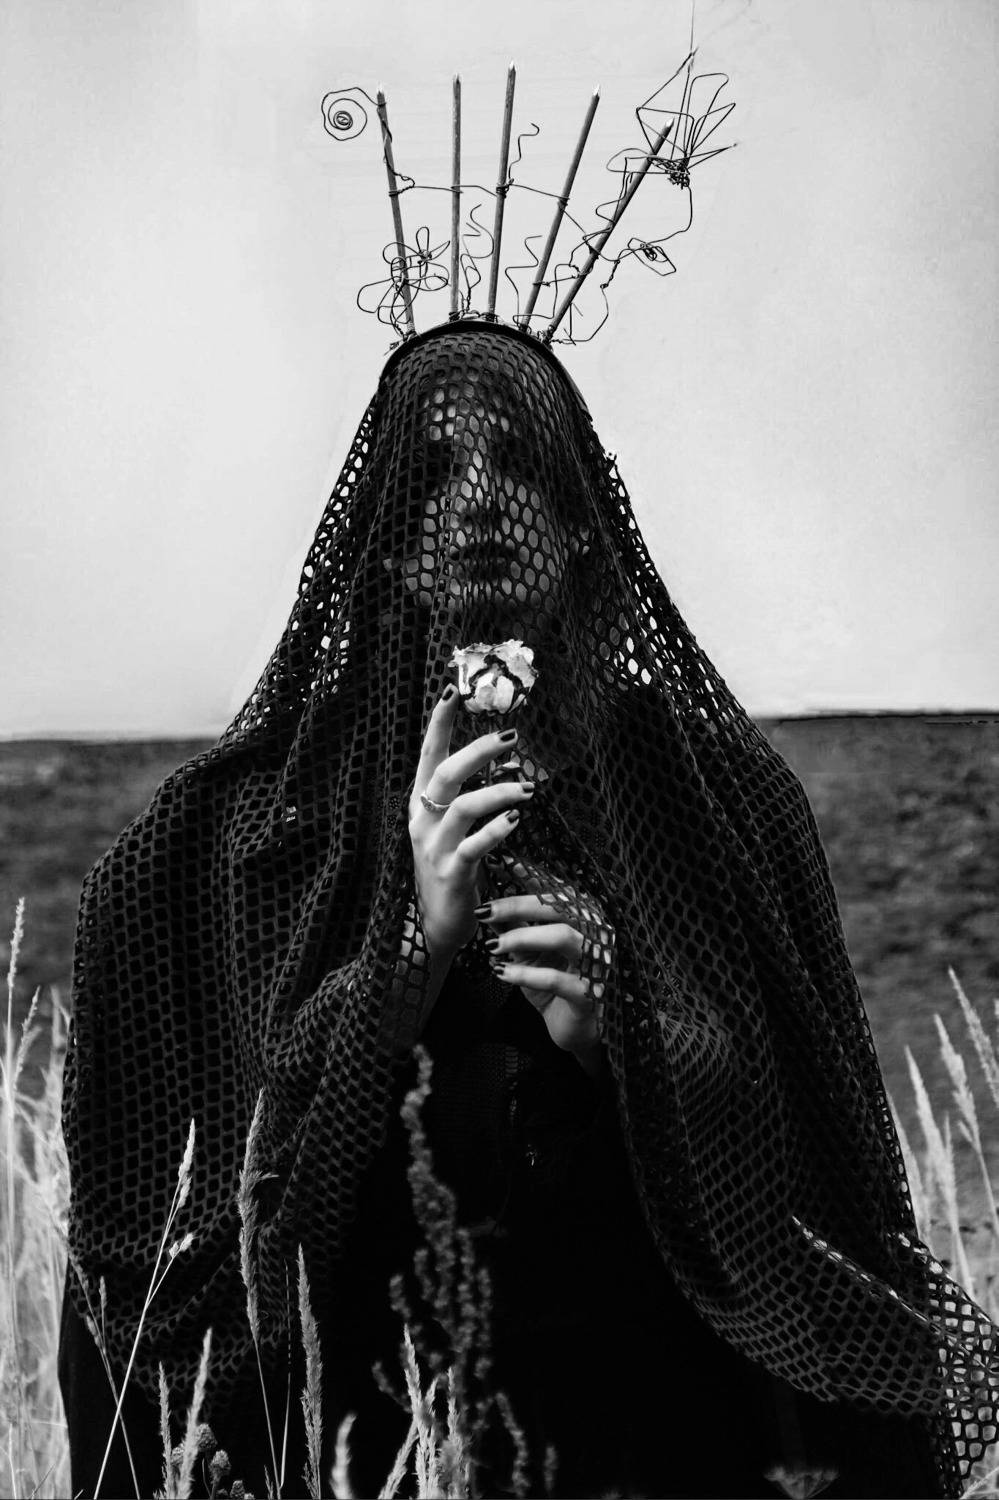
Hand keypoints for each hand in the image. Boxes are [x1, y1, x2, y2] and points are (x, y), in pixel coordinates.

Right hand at [408, 687, 534, 959]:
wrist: (436, 925)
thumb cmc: (451, 868)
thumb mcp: (452, 826)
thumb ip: (468, 793)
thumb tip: (505, 757)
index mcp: (421, 804)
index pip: (427, 755)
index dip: (438, 723)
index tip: (452, 692)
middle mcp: (422, 821)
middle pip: (445, 774)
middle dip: (478, 750)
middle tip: (511, 736)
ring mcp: (434, 847)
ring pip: (463, 807)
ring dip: (498, 791)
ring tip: (528, 787)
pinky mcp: (451, 873)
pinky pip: (474, 846)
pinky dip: (496, 830)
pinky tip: (516, 819)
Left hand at [481, 860, 613, 1075]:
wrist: (576, 1029)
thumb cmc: (555, 983)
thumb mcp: (529, 952)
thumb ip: (514, 926)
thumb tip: (486, 899)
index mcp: (584, 918)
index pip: (556, 888)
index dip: (529, 873)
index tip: (498, 862)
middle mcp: (597, 934)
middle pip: (559, 906)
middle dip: (517, 904)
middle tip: (484, 910)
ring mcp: (597, 963)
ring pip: (562, 936)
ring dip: (522, 937)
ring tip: (492, 946)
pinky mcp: (591, 994)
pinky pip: (557, 979)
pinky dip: (525, 974)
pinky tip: (501, 973)